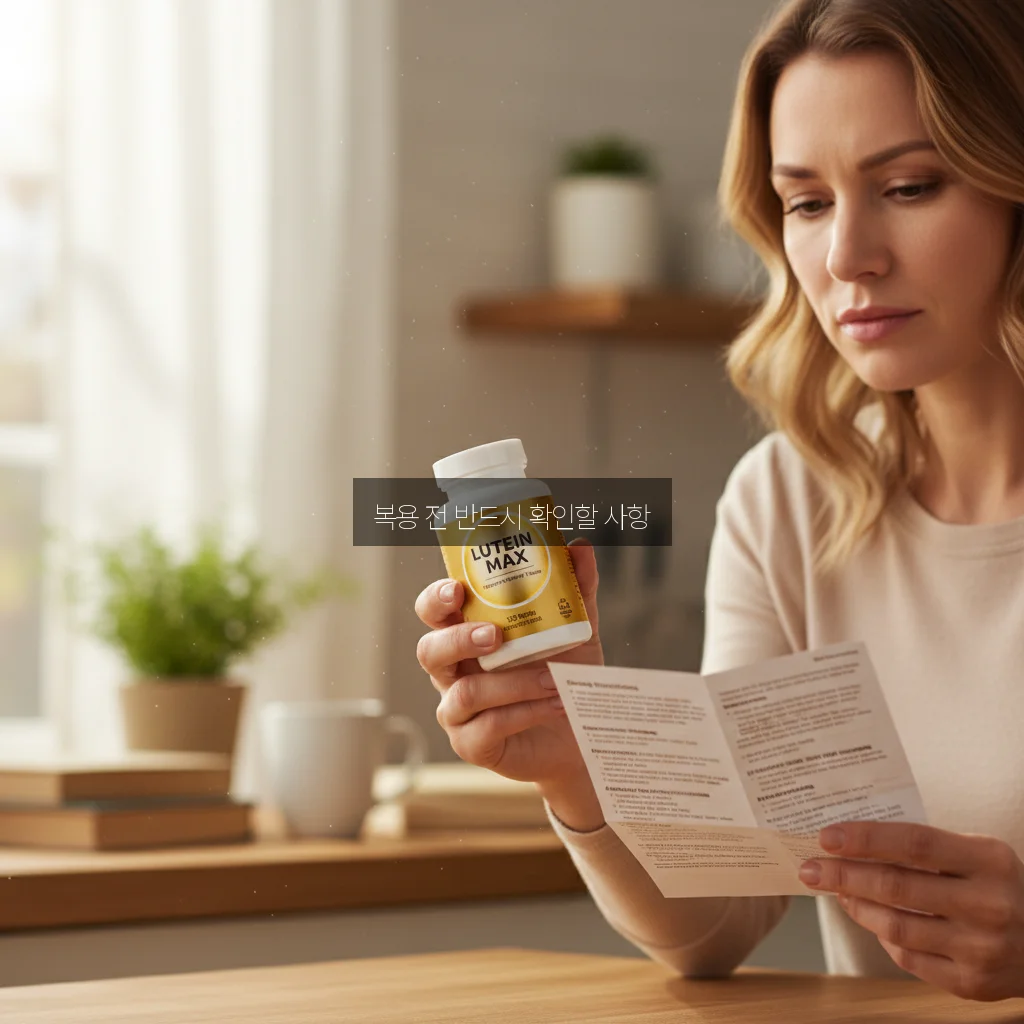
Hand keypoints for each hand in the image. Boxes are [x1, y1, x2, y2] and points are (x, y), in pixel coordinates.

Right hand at [414, 538, 603, 788]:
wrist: (582, 734)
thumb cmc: (565, 675)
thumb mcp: (576, 631)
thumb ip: (576, 590)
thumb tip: (581, 547)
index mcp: (467, 635)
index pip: (434, 611)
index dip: (436, 599)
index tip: (457, 590)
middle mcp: (453, 672)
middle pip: (429, 650)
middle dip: (458, 639)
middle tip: (495, 636)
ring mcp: (457, 711)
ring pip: (463, 693)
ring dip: (512, 684)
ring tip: (554, 679)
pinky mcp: (472, 745)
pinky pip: (487, 727)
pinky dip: (524, 712)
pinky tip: (555, 705)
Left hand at [799, 821, 1023, 1000]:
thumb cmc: (996, 887)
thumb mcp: (976, 854)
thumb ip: (924, 846)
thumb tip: (852, 841)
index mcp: (989, 860)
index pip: (914, 842)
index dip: (865, 838)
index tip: (826, 837)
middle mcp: (988, 905)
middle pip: (897, 886)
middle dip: (843, 875)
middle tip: (810, 867)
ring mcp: (981, 949)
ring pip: (896, 925)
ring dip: (855, 906)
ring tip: (835, 891)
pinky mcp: (971, 984)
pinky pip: (909, 957)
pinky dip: (882, 936)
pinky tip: (868, 919)